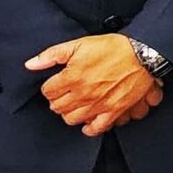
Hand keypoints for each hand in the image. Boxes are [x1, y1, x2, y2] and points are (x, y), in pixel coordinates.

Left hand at [28, 33, 164, 136]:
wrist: (142, 54)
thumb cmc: (113, 48)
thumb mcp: (79, 44)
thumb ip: (52, 55)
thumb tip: (30, 64)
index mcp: (72, 77)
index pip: (47, 91)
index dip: (50, 86)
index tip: (56, 83)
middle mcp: (83, 94)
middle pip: (57, 107)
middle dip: (58, 100)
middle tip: (65, 93)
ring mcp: (98, 104)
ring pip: (71, 119)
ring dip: (70, 112)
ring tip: (75, 104)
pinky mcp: (113, 111)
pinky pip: (96, 128)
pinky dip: (89, 128)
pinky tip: (87, 121)